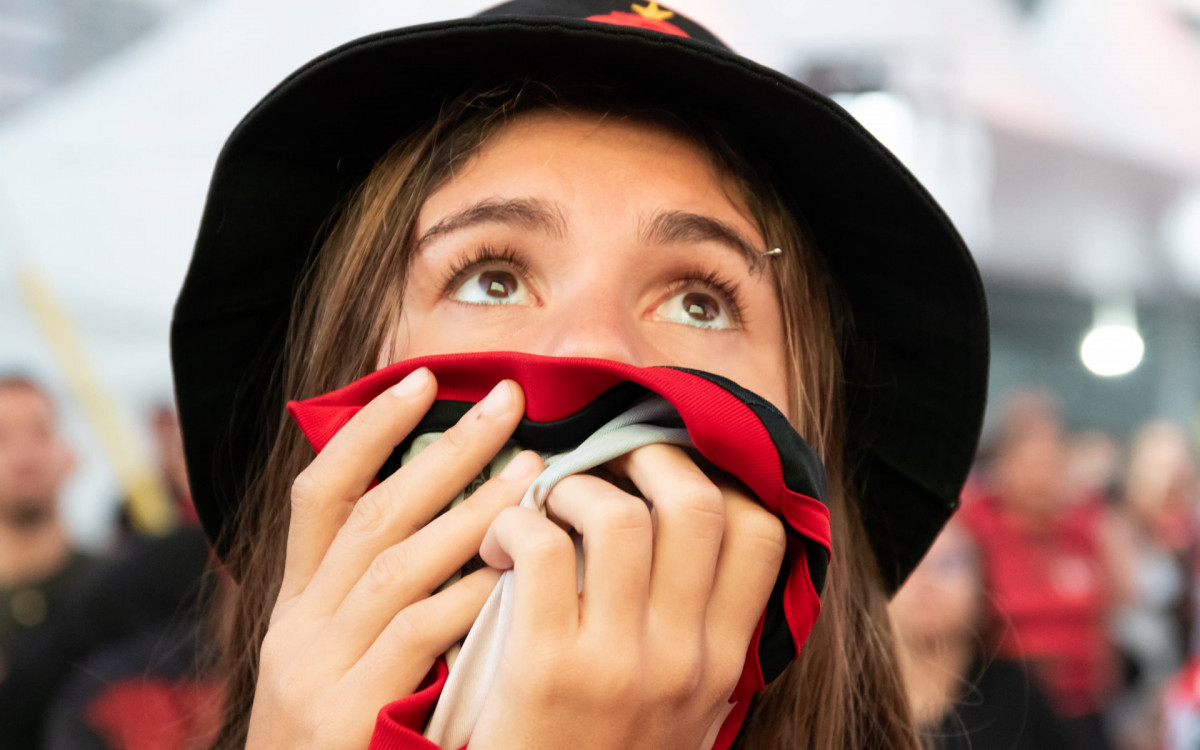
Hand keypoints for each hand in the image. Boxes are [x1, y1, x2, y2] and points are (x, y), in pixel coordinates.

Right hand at [246, 369, 543, 748]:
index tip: (421, 380)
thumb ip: (387, 599)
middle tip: (506, 400)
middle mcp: (298, 627)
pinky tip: (517, 564)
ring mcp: (317, 668)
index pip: (321, 495)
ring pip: (398, 563)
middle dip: (442, 450)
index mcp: (296, 607)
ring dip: (471, 510)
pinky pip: (418, 633)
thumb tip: (458, 521)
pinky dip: (470, 591)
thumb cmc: (344, 744)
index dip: (367, 431)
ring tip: (534, 469)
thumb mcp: (344, 662)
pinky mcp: (345, 713)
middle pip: (373, 513)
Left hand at [471, 444, 786, 749]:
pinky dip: (514, 523)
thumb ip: (692, 634)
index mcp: (722, 663)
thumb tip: (681, 533)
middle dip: (651, 458)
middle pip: (698, 505)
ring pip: (618, 514)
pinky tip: (500, 545)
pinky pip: (539, 547)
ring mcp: (619, 662)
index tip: (666, 478)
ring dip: (574, 487)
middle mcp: (685, 658)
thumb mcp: (678, 710)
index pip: (760, 534)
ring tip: (546, 508)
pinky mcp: (546, 667)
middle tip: (607, 465)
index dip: (718, 480)